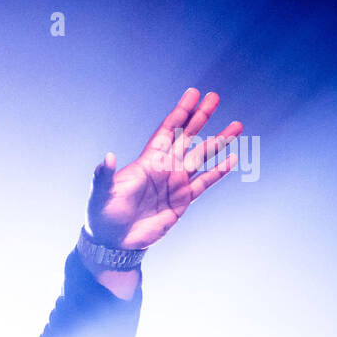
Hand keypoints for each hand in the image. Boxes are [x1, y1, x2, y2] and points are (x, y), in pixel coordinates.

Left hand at [87, 88, 242, 248]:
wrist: (114, 242)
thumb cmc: (102, 216)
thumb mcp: (100, 194)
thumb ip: (103, 175)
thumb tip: (107, 157)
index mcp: (147, 162)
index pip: (167, 131)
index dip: (179, 113)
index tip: (192, 94)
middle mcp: (164, 168)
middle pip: (186, 137)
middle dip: (200, 117)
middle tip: (214, 97)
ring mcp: (175, 183)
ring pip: (201, 156)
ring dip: (218, 141)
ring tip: (237, 126)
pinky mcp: (182, 200)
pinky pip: (205, 182)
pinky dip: (219, 171)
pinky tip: (233, 158)